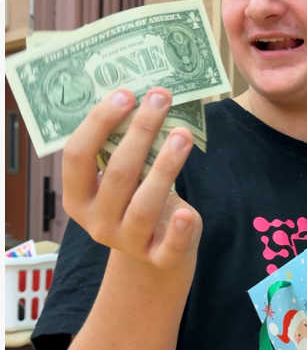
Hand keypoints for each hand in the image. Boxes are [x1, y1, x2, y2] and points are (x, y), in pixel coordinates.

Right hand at [61, 89, 201, 273]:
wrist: (155, 252)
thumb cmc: (136, 198)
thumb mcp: (122, 176)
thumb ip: (124, 146)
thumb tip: (145, 92)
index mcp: (79, 196)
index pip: (77, 156)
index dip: (99, 122)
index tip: (126, 93)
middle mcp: (98, 222)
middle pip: (117, 173)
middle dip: (140, 132)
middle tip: (161, 97)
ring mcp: (128, 242)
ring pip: (144, 204)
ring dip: (165, 166)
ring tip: (182, 134)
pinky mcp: (160, 257)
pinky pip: (168, 246)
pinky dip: (177, 230)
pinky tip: (186, 211)